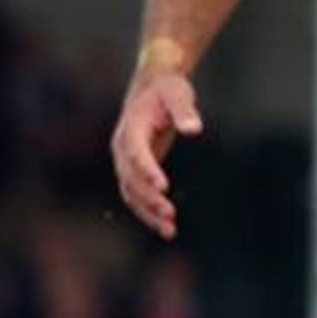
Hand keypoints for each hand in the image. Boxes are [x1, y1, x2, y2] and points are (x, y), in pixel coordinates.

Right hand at [111, 55, 204, 240]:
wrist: (153, 87)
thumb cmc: (167, 89)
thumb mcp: (178, 94)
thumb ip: (184, 111)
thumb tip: (193, 129)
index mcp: (131, 127)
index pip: (135, 151)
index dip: (147, 169)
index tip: (163, 187)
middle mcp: (123, 147)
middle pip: (130, 178)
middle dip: (149, 198)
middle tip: (170, 214)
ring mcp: (126, 160)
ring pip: (131, 192)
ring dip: (148, 212)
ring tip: (170, 231)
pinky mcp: (135, 170)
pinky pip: (137, 195)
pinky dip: (149, 212)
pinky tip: (167, 227)